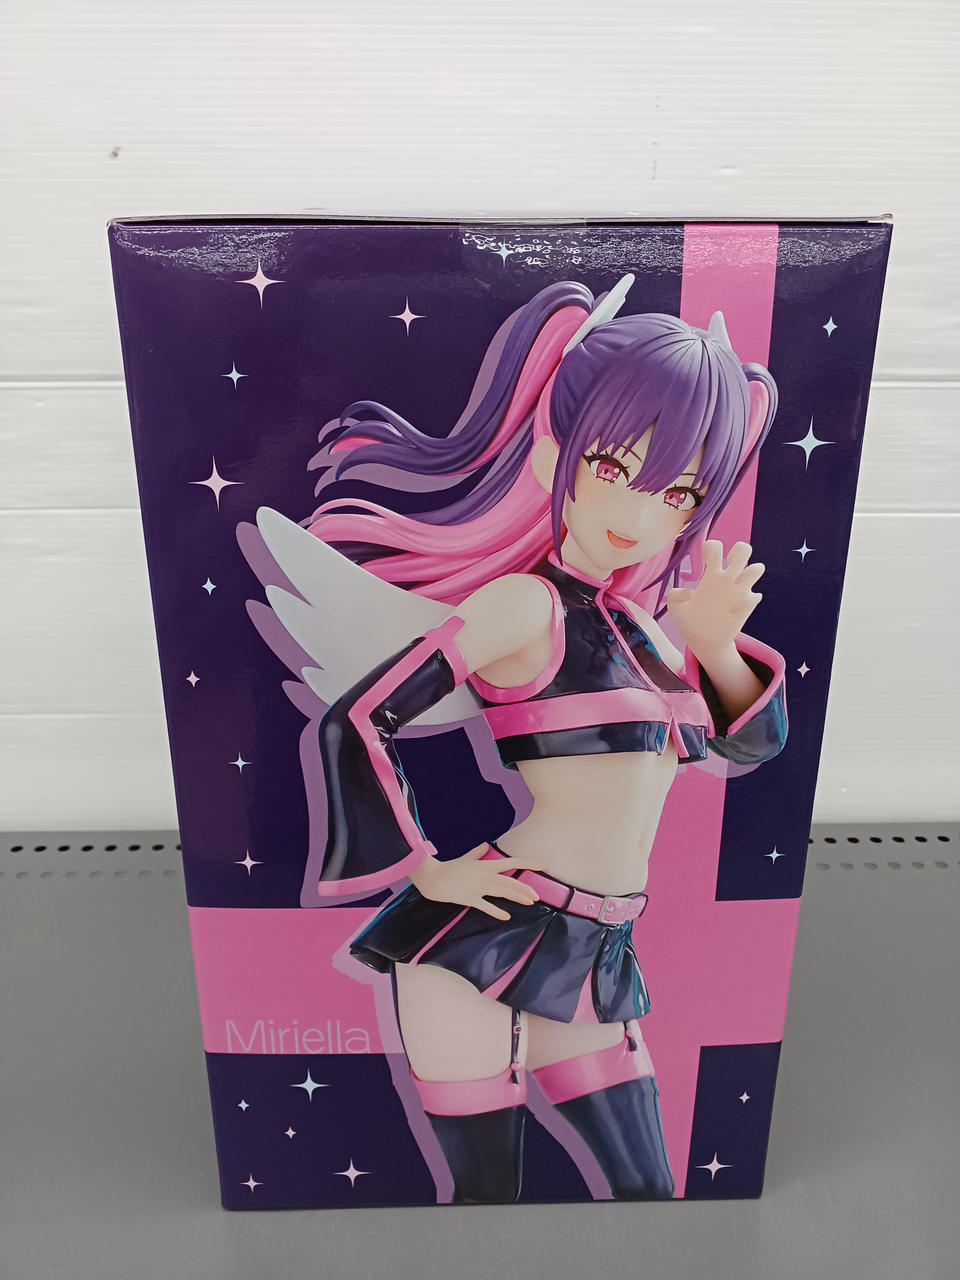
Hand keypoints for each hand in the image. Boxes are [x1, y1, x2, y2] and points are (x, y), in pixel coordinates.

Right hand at [410, 844, 543, 921]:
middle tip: (537, 896)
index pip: (511, 862)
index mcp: (486, 865)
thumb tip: (486, 845)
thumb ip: (478, 852)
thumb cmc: (450, 867)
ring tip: (530, 902)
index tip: (543, 864)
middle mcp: (485, 876)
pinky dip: (497, 912)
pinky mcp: (471, 899)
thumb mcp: (466, 858)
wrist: (434, 878)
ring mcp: (479, 888)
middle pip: (511, 882)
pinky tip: (507, 916)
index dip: (528, 863)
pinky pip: (487, 906)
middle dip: (525, 889)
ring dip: (518, 897)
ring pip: (503, 893)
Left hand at [665, 540, 763, 656]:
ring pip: (756, 568)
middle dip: (739, 550)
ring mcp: (739, 592)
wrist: (704, 642)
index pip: (716, 547)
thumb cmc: (690, 622)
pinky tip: (732, 611)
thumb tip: (688, 592)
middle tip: (728, 563)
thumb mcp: (675, 609)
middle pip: (744, 550)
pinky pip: (754, 596)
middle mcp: (728, 580)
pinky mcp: (746, 607)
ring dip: (751, 571)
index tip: (703, 561)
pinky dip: (746, 600)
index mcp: (711, 575)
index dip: (711, 547)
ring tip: (735, 585)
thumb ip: (674, 597)